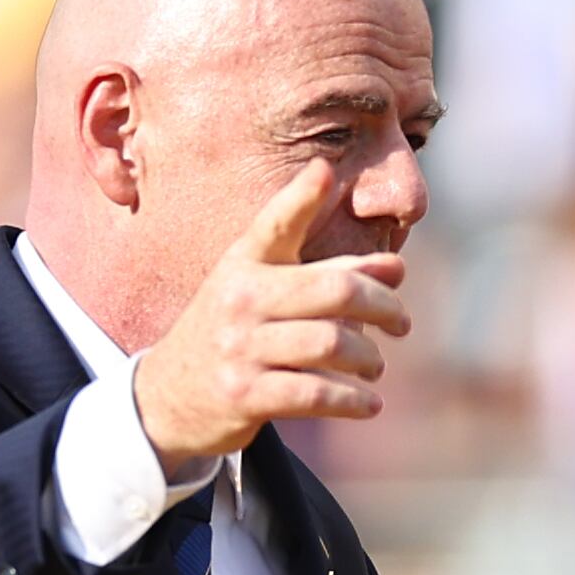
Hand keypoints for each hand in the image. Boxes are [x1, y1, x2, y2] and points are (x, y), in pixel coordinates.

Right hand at [132, 161, 409, 467]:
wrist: (171, 396)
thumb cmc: (238, 332)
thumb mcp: (270, 293)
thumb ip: (333, 274)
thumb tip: (397, 267)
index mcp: (245, 263)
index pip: (274, 224)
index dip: (300, 196)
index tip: (325, 170)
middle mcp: (240, 298)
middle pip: (335, 289)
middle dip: (383, 306)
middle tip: (403, 324)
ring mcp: (239, 347)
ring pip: (331, 343)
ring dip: (369, 359)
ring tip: (375, 366)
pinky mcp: (244, 394)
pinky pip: (316, 394)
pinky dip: (354, 401)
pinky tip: (369, 404)